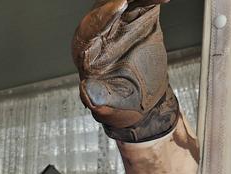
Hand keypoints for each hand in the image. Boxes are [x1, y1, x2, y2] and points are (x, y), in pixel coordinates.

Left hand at [72, 0, 180, 142]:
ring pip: (124, 1)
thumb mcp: (110, 106)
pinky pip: (144, 2)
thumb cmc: (121, 103)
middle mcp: (100, 33)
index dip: (103, 16)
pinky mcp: (137, 18)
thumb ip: (99, 98)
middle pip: (105, 7)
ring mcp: (119, 23)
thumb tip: (86, 91)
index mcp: (87, 52)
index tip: (119, 5)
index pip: (90, 29)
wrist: (144, 99)